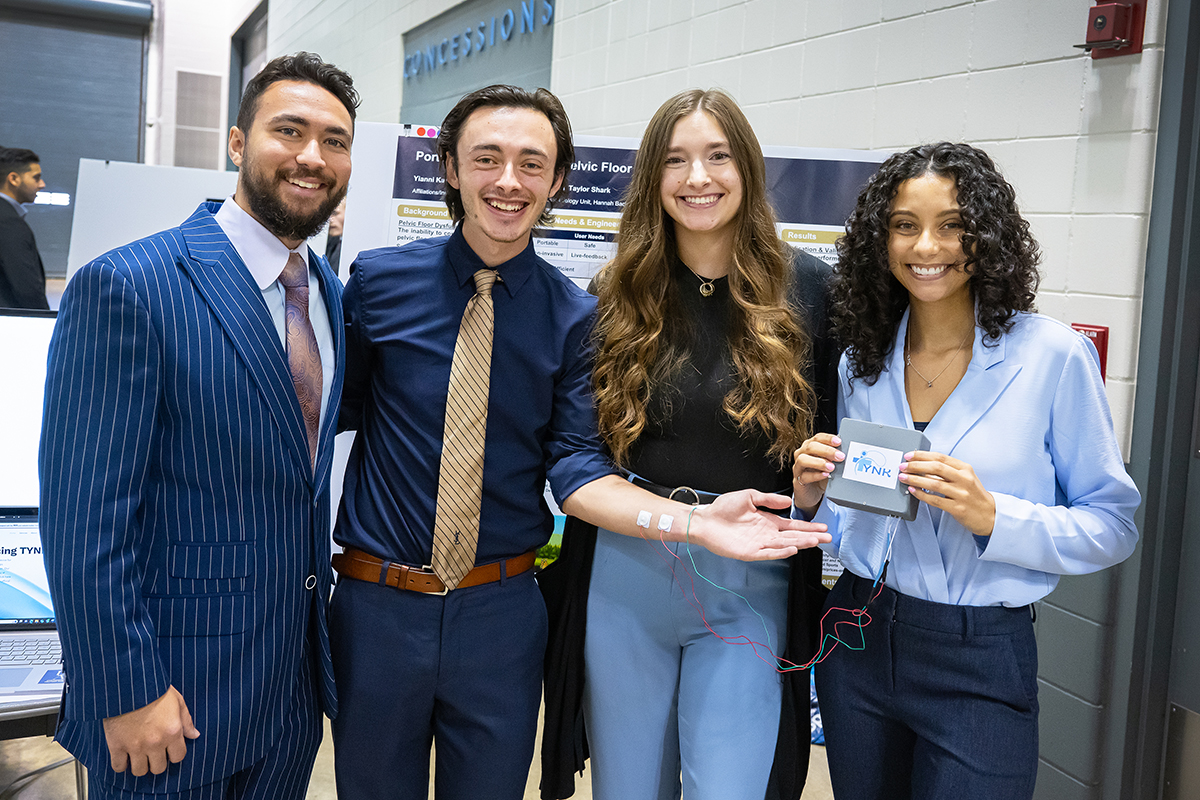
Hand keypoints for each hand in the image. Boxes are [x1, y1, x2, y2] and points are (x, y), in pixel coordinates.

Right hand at [102, 685, 199, 775]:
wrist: (128, 683)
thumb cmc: (154, 689)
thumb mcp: (177, 700)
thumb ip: (186, 720)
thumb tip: (194, 735)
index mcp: (173, 731)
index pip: (178, 757)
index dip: (174, 754)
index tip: (168, 749)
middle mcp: (156, 742)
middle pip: (159, 768)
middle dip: (157, 762)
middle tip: (153, 753)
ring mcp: (135, 746)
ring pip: (140, 771)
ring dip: (140, 765)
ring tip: (138, 755)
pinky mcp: (116, 745)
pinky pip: (118, 767)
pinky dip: (121, 765)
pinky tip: (124, 756)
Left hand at [689, 489, 830, 561]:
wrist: (705, 519)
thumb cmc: (723, 508)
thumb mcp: (749, 497)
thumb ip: (768, 500)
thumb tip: (788, 501)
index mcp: (767, 521)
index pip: (792, 524)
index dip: (808, 526)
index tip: (822, 527)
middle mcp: (766, 534)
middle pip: (793, 536)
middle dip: (811, 536)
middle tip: (827, 538)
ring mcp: (759, 544)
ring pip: (784, 545)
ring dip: (800, 543)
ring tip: (815, 541)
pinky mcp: (750, 552)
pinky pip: (768, 553)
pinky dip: (781, 552)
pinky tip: (792, 549)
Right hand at [792, 433, 843, 515]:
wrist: (811, 493)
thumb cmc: (821, 475)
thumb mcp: (829, 464)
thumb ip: (834, 458)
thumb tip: (846, 452)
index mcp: (809, 447)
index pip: (817, 438)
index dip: (828, 439)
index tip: (839, 442)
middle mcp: (801, 455)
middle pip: (810, 447)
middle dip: (826, 450)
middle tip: (840, 456)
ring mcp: (798, 467)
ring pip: (803, 460)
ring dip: (819, 462)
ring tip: (831, 467)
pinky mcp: (798, 480)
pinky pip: (804, 476)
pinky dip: (815, 475)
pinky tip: (825, 475)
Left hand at [898, 450, 995, 535]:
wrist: (990, 515)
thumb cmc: (974, 495)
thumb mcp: (966, 478)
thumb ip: (948, 471)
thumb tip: (923, 466)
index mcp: (965, 469)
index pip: (940, 457)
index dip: (922, 455)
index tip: (909, 456)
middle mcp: (964, 479)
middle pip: (936, 468)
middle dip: (916, 466)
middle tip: (903, 466)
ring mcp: (961, 494)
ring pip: (934, 483)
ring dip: (915, 479)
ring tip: (903, 477)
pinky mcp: (957, 508)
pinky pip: (935, 500)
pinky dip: (922, 494)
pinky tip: (913, 490)